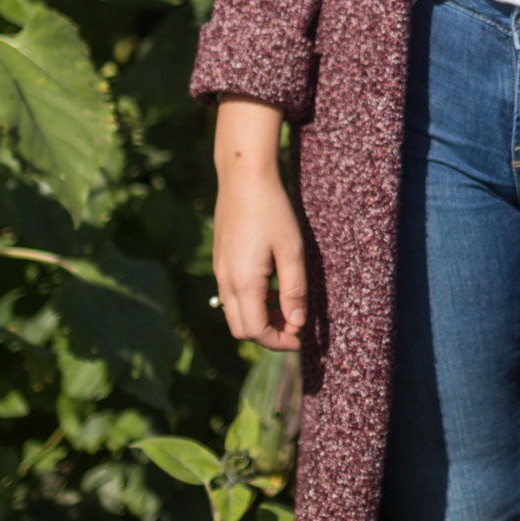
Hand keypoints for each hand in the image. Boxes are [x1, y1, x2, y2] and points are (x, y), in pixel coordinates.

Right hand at [212, 99, 306, 350]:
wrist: (244, 178)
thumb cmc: (273, 212)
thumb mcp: (292, 251)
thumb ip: (294, 291)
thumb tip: (297, 323)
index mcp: (243, 282)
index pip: (255, 331)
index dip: (279, 342)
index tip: (300, 338)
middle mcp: (225, 281)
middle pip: (240, 328)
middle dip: (267, 334)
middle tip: (293, 325)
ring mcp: (219, 270)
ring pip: (234, 312)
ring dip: (259, 317)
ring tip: (285, 305)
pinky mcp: (219, 260)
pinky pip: (230, 294)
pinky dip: (250, 301)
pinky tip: (270, 284)